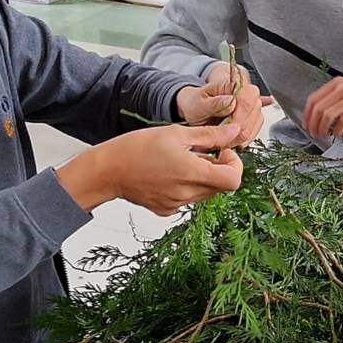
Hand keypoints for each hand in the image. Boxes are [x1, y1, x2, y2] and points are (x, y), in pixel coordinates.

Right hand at [59, 124, 243, 213]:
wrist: (106, 171)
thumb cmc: (137, 148)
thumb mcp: (176, 134)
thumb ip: (210, 136)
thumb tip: (236, 132)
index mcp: (192, 173)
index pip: (234, 180)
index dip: (234, 164)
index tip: (222, 151)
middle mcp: (187, 194)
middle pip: (220, 186)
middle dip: (218, 168)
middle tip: (201, 152)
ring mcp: (177, 205)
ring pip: (204, 193)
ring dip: (202, 177)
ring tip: (182, 161)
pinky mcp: (166, 210)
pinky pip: (187, 199)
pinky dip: (186, 187)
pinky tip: (168, 173)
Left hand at [173, 63, 269, 144]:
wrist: (196, 109)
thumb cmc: (196, 103)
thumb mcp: (198, 103)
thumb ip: (214, 103)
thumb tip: (230, 101)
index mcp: (234, 85)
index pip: (247, 98)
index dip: (239, 115)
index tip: (226, 126)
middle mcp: (247, 94)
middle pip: (254, 113)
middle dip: (238, 128)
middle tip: (222, 134)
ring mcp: (252, 107)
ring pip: (255, 125)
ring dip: (239, 136)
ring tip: (223, 138)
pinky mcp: (253, 120)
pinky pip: (254, 133)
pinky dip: (241, 140)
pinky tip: (229, 140)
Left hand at [302, 77, 342, 140]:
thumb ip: (328, 100)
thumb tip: (311, 118)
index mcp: (336, 83)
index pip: (314, 99)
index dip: (307, 114)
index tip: (306, 125)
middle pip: (320, 108)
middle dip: (314, 124)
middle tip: (314, 133)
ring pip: (329, 115)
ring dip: (323, 128)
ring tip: (323, 134)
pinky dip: (337, 130)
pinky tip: (337, 134)